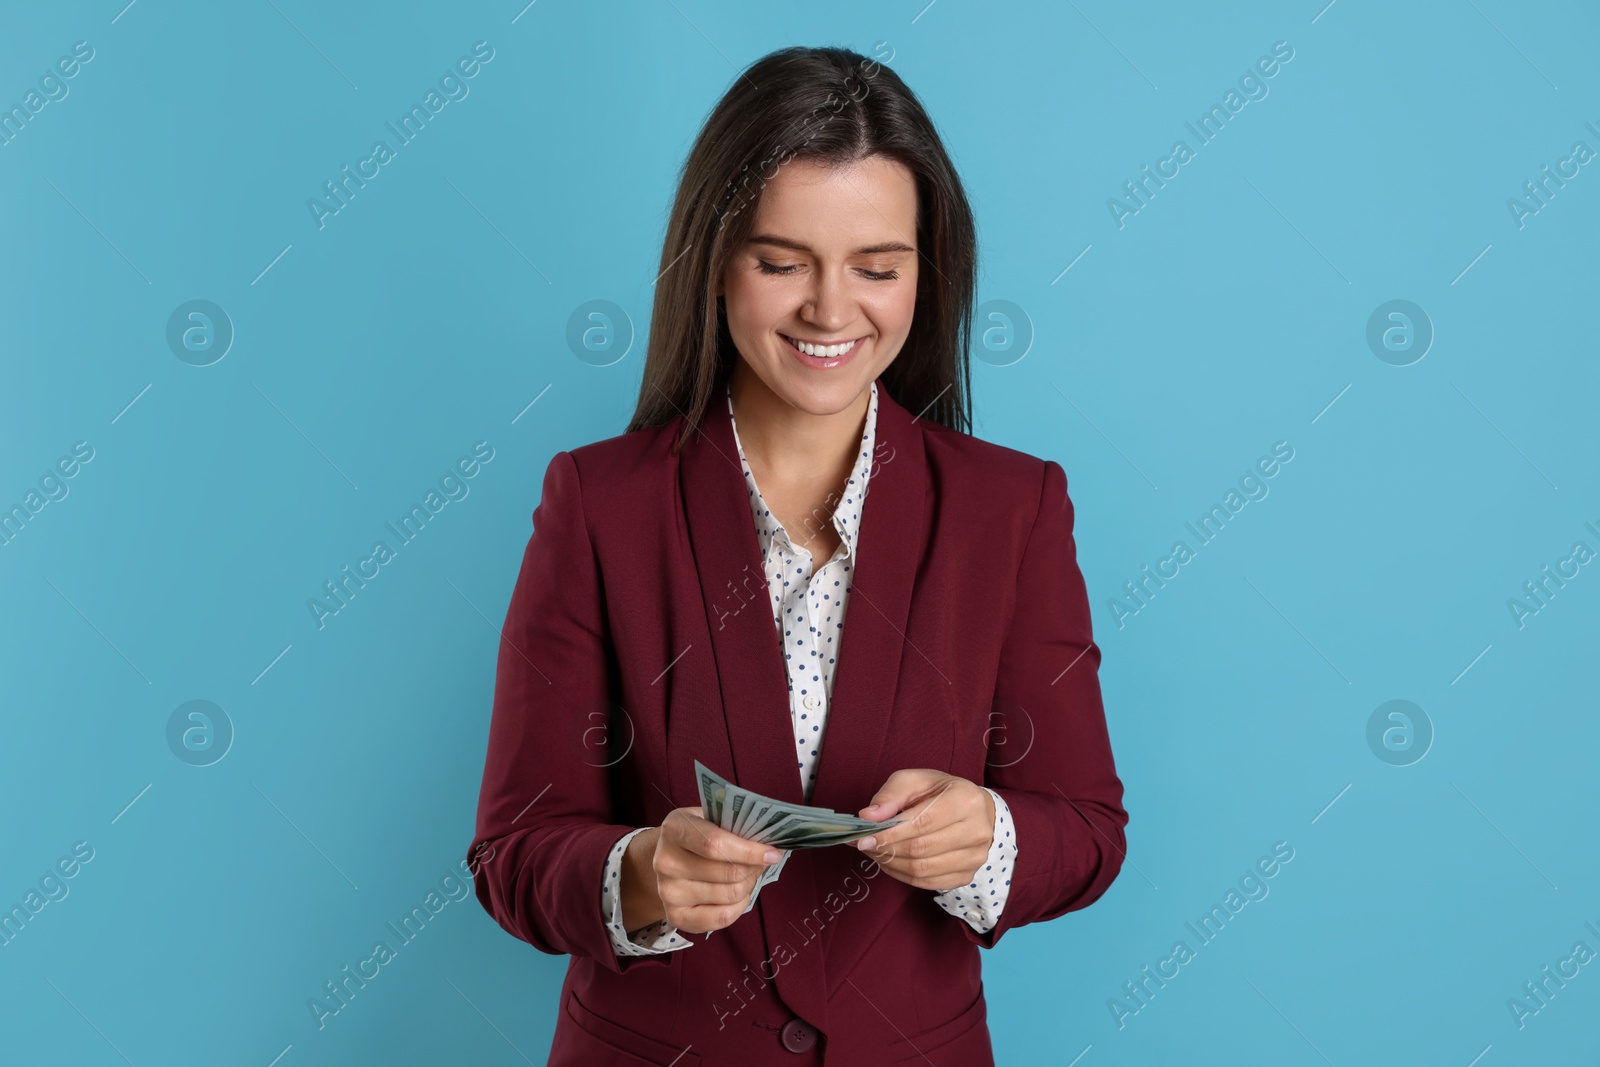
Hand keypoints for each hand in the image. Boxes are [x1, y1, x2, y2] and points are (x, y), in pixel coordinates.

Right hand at [621, 806, 782, 934]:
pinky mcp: (675, 916)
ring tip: (747, 875)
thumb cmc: (697, 835)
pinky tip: (739, 894)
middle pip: (727, 873)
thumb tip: (769, 844)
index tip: (772, 853)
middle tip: (762, 862)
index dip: (748, 851)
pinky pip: (722, 918)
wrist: (667, 859)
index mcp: (674, 829)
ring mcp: (668, 892)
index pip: (715, 844)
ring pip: (729, 895)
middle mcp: (666, 862)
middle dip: (753, 868)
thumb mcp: (709, 818)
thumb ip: (734, 826)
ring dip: (748, 885)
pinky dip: (739, 906)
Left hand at [854, 769, 995, 891]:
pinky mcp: (967, 875)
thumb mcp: (916, 780)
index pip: (922, 822)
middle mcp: (976, 830)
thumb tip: (867, 817)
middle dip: (887, 849)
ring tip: (876, 852)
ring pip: (922, 869)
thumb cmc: (941, 792)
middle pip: (921, 848)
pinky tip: (892, 862)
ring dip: (891, 863)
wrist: (974, 810)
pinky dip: (902, 875)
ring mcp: (975, 857)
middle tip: (865, 845)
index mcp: (965, 800)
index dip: (890, 832)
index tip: (864, 838)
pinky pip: (927, 882)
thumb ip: (890, 795)